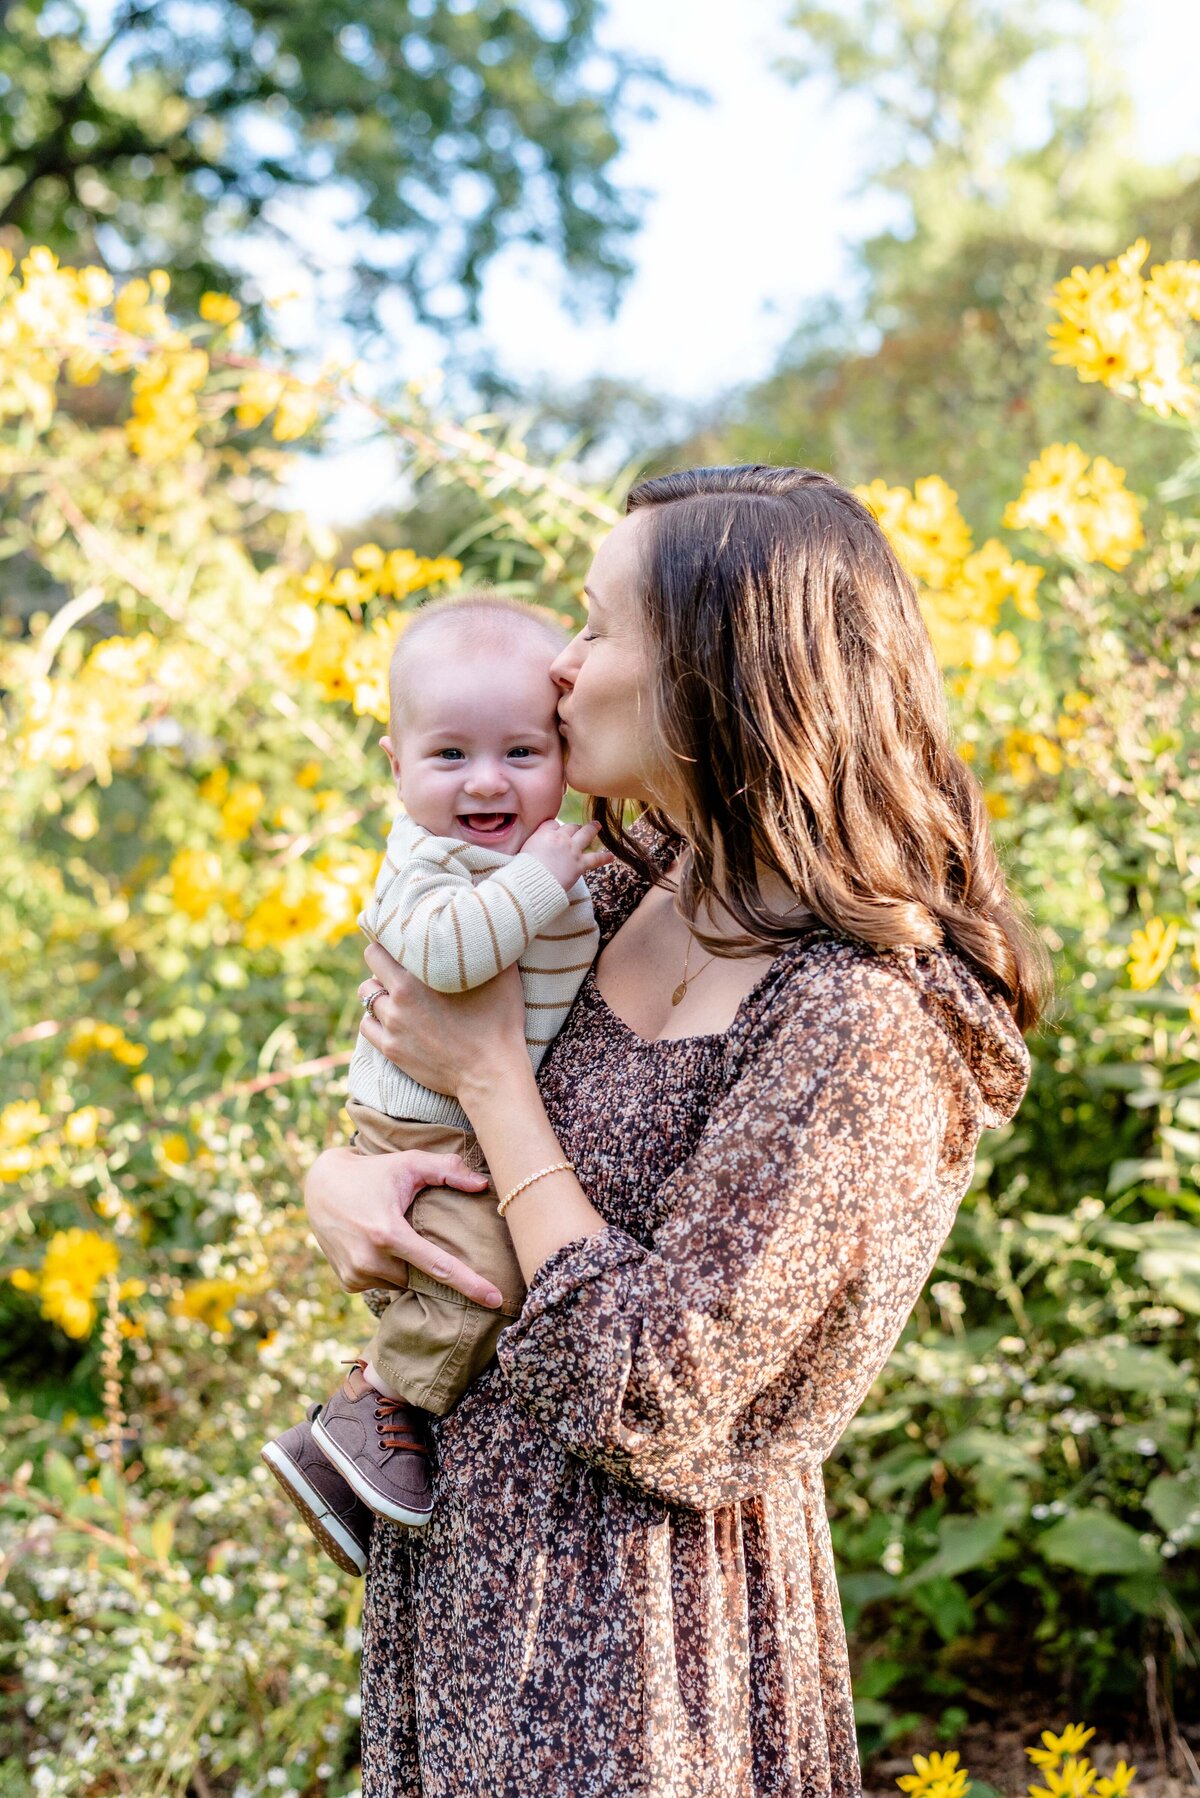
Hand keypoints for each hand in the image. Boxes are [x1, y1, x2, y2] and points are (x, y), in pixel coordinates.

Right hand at [304, 1144, 504, 1307]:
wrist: (321, 1186)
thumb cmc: (373, 1172)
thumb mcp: (409, 1163)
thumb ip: (448, 1170)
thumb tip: (483, 1185)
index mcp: (389, 1234)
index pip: (438, 1266)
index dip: (470, 1284)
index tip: (495, 1299)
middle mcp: (370, 1259)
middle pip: (421, 1275)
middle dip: (428, 1260)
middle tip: (417, 1231)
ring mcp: (356, 1275)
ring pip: (403, 1282)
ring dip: (406, 1264)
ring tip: (392, 1233)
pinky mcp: (348, 1283)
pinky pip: (383, 1284)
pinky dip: (388, 1269)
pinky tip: (377, 1246)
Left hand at [358, 942, 527, 1101]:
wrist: (490, 1074)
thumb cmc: (500, 1023)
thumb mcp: (504, 977)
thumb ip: (492, 948)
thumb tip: (494, 926)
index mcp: (419, 976)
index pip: (382, 947)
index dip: (389, 940)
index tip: (400, 940)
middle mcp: (399, 997)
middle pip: (371, 966)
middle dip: (381, 961)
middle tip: (397, 964)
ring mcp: (393, 1025)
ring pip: (366, 996)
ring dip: (377, 989)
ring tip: (394, 991)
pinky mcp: (392, 1050)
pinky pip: (366, 1026)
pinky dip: (374, 1018)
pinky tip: (389, 1017)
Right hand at [521, 819, 611, 891]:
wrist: (532, 883)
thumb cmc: (522, 871)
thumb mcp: (521, 852)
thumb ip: (530, 847)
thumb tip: (530, 849)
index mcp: (543, 834)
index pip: (552, 824)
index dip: (554, 828)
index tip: (555, 831)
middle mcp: (559, 838)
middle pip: (570, 827)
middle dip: (573, 828)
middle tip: (576, 828)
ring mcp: (571, 850)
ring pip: (585, 834)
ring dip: (591, 829)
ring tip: (597, 826)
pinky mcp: (579, 864)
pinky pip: (595, 859)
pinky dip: (604, 857)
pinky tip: (611, 856)